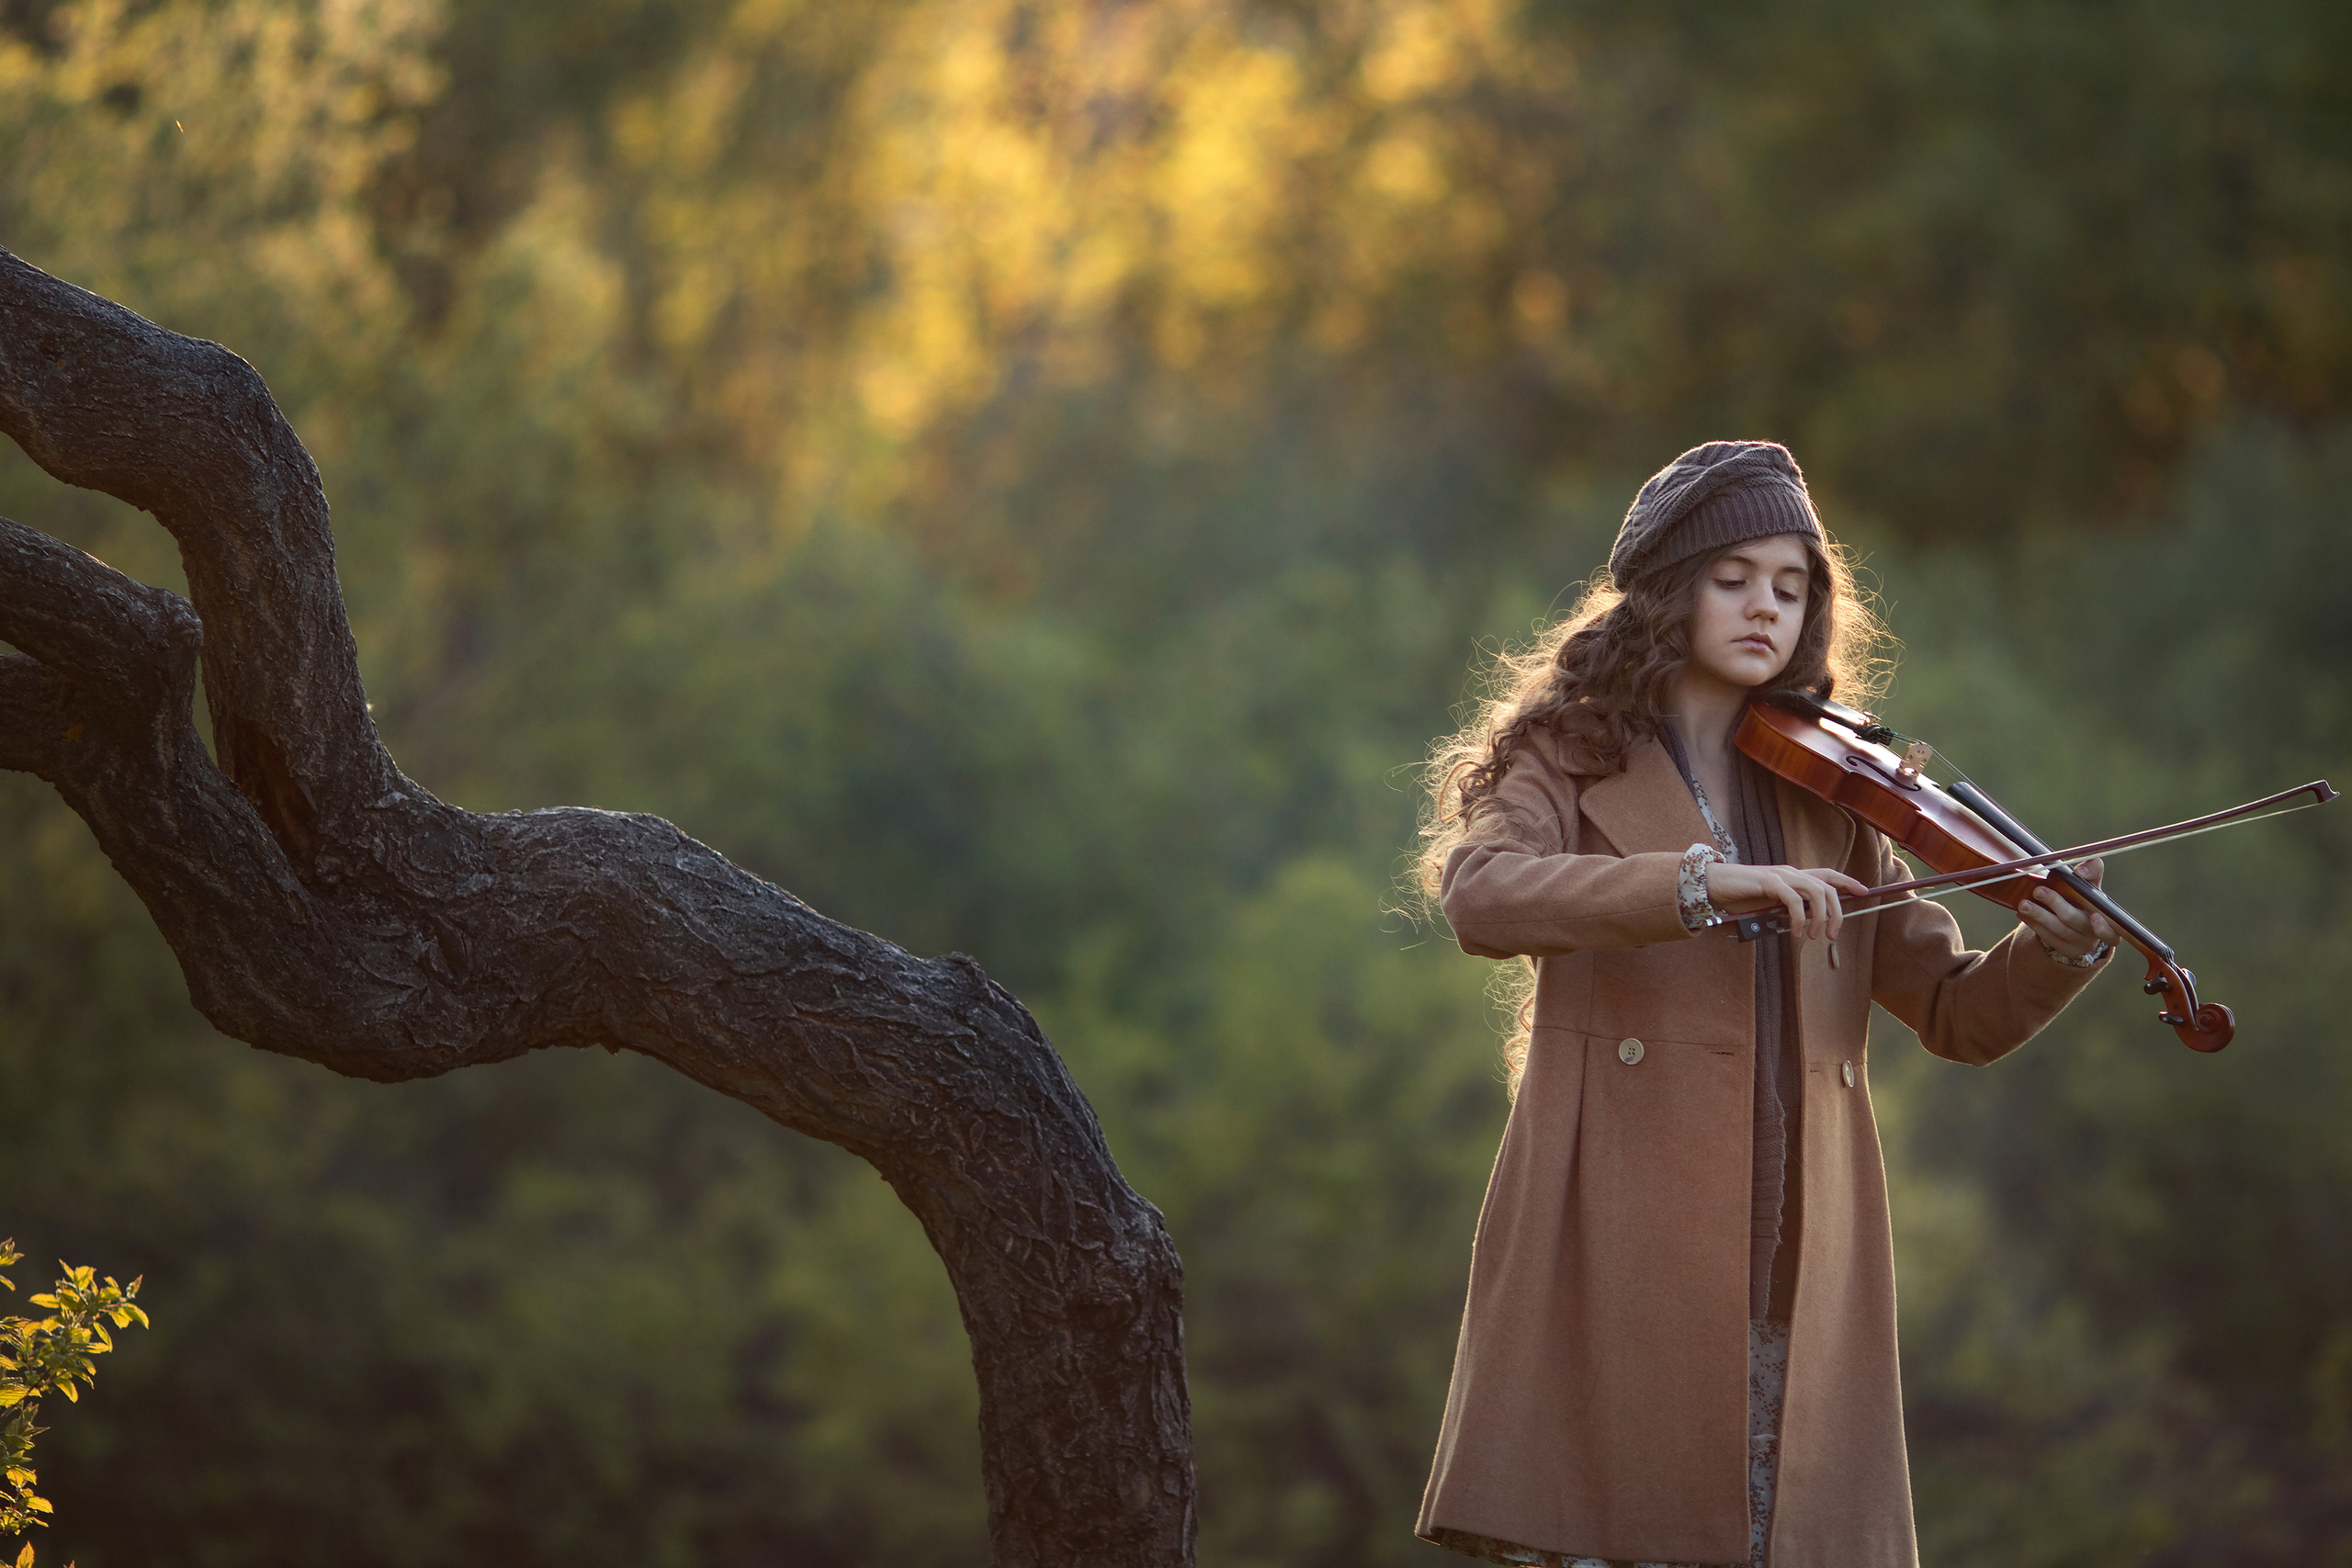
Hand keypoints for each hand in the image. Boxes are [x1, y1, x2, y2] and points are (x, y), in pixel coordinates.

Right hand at [1705, 862, 1871, 942]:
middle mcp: (1791, 872)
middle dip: (1837, 912)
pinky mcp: (1770, 882)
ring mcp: (1781, 876)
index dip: (1847, 882)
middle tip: (1832, 935)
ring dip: (1820, 917)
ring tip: (1813, 937)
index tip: (1864, 891)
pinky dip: (1799, 918)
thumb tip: (1803, 922)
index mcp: (1792, 876)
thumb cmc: (1738, 896)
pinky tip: (1795, 932)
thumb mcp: (1767, 905)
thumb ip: (1785, 909)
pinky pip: (1794, 901)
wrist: (1714, 884)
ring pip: (1816, 892)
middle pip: (1827, 887)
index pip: (1827, 874)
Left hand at [2017, 857, 2117, 959]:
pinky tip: (2023, 914)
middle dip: (2056, 904)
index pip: (2113, 931)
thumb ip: (2092, 870)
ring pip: (2057, 930)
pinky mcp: (2064, 949)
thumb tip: (2081, 871)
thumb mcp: (2090, 884)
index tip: (2094, 916)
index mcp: (2107, 918)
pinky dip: (2033, 923)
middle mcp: (2094, 934)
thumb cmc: (2084, 896)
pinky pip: (2046, 937)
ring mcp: (2079, 944)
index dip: (2105, 928)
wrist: (2071, 916)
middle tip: (2038, 891)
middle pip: (2074, 920)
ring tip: (2023, 903)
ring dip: (2039, 915)